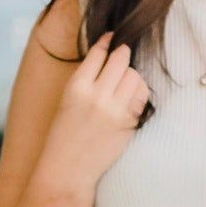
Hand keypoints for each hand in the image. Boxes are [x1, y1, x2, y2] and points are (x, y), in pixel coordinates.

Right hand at [47, 30, 150, 183]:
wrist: (68, 170)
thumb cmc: (64, 135)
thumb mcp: (67, 100)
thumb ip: (86, 79)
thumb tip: (108, 56)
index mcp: (76, 87)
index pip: (98, 53)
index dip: (107, 42)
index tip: (111, 36)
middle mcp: (97, 96)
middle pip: (120, 59)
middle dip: (122, 53)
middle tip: (123, 52)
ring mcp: (115, 111)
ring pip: (134, 75)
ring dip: (131, 73)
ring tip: (125, 78)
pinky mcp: (128, 123)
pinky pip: (141, 96)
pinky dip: (138, 90)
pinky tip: (131, 94)